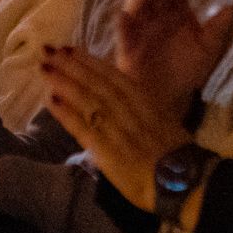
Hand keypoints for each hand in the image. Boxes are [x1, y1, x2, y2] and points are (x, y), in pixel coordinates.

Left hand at [40, 43, 191, 210]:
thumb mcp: (164, 122)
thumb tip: (124, 99)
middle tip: (48, 50)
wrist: (187, 183)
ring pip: (88, 100)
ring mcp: (119, 130)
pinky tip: (50, 100)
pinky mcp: (109, 152)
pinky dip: (67, 114)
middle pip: (97, 83)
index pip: (114, 76)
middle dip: (71, 65)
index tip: (70, 48)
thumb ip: (143, 110)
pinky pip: (85, 129)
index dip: (90, 61)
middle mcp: (130, 110)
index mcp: (146, 102)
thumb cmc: (179, 156)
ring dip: (64, 82)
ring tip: (44, 68)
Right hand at [112, 0, 232, 118]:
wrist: (169, 97)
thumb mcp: (207, 51)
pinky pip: (122, 30)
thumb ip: (216, 30)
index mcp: (176, 12)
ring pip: (135, 3)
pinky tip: (125, 17)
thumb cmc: (187, 71)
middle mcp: (157, 15)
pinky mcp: (127, 44)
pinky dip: (122, 22)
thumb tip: (231, 8)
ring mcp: (140, 28)